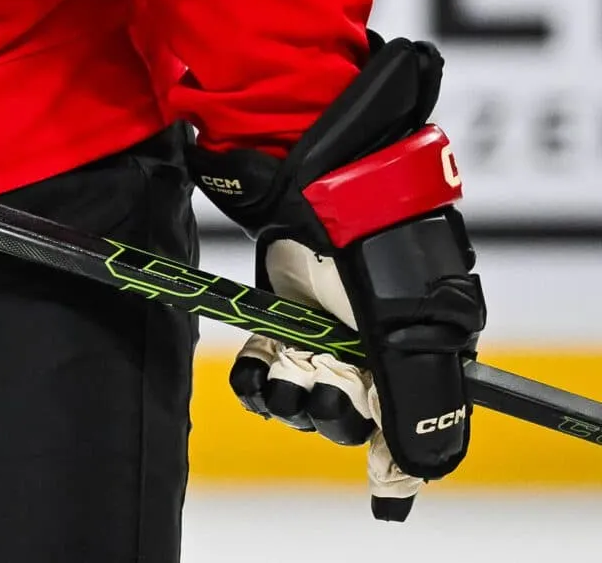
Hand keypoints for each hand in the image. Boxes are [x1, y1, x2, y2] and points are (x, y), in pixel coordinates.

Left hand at [233, 230, 474, 517]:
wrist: (320, 196)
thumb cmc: (374, 260)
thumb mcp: (405, 335)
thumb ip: (417, 406)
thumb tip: (418, 474)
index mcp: (416, 363)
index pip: (406, 433)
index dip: (391, 460)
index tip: (377, 474)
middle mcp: (368, 359)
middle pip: (345, 422)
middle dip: (330, 413)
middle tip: (327, 382)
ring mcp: (320, 341)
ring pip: (298, 403)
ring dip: (287, 399)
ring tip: (286, 373)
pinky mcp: (278, 323)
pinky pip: (260, 374)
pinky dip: (252, 380)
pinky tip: (252, 369)